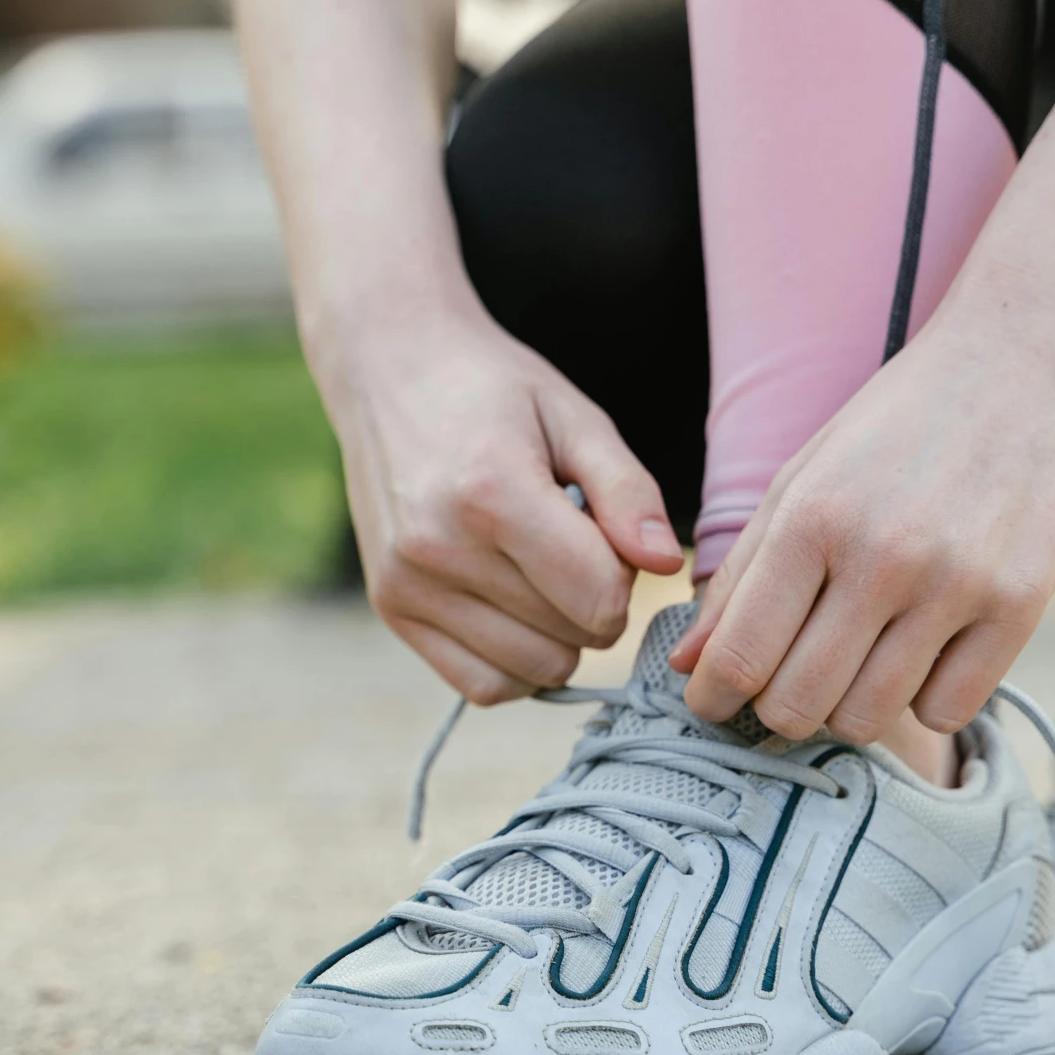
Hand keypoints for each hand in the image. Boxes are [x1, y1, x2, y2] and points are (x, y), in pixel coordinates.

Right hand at [325, 306, 684, 703]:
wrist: (387, 368)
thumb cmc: (492, 390)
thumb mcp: (575, 418)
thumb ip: (628, 493)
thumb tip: (667, 565)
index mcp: (491, 492)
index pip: (599, 598)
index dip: (625, 577)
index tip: (604, 535)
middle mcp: (439, 548)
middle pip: (572, 639)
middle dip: (592, 602)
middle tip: (569, 545)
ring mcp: (408, 586)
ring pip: (533, 672)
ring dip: (558, 637)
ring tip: (537, 570)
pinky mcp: (391, 609)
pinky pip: (482, 686)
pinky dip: (516, 665)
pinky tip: (515, 610)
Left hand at [670, 303, 1054, 740]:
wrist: (1028, 358)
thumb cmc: (903, 420)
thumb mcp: (806, 476)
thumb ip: (743, 573)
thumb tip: (686, 664)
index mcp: (812, 518)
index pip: (739, 656)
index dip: (712, 697)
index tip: (712, 702)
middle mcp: (881, 556)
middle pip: (797, 704)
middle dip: (779, 707)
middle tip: (792, 677)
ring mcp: (956, 585)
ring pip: (868, 718)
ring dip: (850, 705)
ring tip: (861, 658)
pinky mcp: (1021, 604)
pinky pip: (949, 710)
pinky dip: (926, 697)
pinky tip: (926, 652)